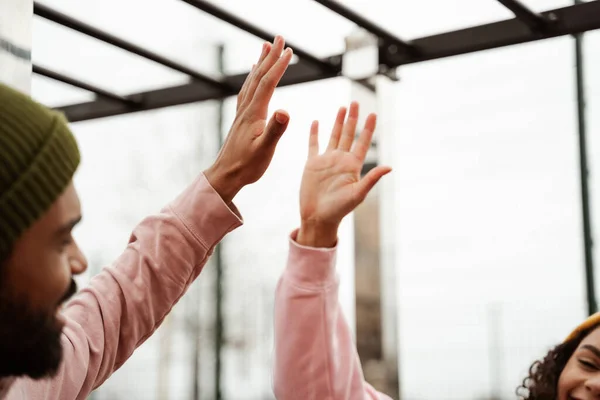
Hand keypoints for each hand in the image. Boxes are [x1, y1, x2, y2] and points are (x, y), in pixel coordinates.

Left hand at [204, 36, 292, 202]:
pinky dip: (252, 78)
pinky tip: (253, 76)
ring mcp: (242, 113)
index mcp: (254, 114)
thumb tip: (285, 110)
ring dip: (260, 63)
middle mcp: (246, 109)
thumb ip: (275, 130)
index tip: (289, 51)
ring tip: (265, 47)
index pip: (268, 83)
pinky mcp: (241, 120)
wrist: (225, 176)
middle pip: (258, 76)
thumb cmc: (247, 166)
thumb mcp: (265, 150)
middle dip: (270, 56)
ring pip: (251, 81)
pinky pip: (247, 92)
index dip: (278, 66)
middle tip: (279, 38)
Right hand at [297, 102, 391, 247]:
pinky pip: (313, 144)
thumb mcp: (358, 194)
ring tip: (342, 107)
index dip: (368, 128)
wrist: (318, 217)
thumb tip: (390, 167)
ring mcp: (326, 161)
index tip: (373, 113)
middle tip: (356, 102)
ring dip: (338, 122)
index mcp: (353, 166)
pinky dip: (314, 133)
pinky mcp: (312, 164)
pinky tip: (316, 122)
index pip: (363, 142)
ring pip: (333, 136)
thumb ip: (372, 179)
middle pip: (348, 134)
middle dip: (353, 118)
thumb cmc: (339, 209)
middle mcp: (341, 160)